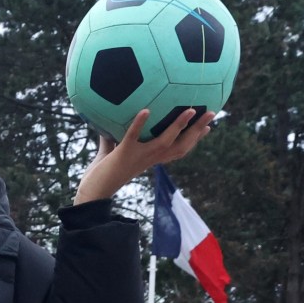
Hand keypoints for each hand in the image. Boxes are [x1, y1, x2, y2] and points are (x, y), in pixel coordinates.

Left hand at [75, 107, 214, 203]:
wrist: (91, 193)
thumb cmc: (100, 175)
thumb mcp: (110, 153)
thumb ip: (112, 138)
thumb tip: (109, 118)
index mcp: (150, 158)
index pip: (178, 149)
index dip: (194, 139)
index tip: (208, 127)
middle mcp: (149, 158)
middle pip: (181, 145)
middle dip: (198, 131)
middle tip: (212, 114)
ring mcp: (139, 156)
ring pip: (165, 141)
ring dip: (179, 126)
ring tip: (190, 109)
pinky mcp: (124, 154)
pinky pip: (133, 136)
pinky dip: (139, 123)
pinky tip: (146, 110)